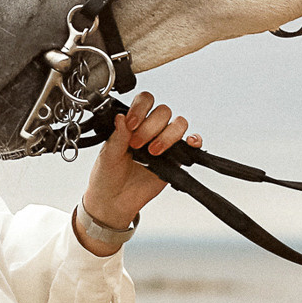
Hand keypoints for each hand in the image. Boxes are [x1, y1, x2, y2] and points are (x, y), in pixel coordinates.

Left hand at [81, 92, 200, 232]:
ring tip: (152, 151)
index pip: (144, 101)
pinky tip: (189, 143)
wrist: (113, 201)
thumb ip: (117, 136)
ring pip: (178, 124)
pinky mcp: (175, 159)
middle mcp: (149, 129)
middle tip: (136, 144)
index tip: (131, 124)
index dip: (140, 108)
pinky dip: (194, 140)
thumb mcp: (107, 155)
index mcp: (132, 123)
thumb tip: (120, 117)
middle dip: (150, 126)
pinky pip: (191, 144)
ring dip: (167, 135)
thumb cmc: (107, 176)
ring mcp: (163, 142)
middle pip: (163, 111)